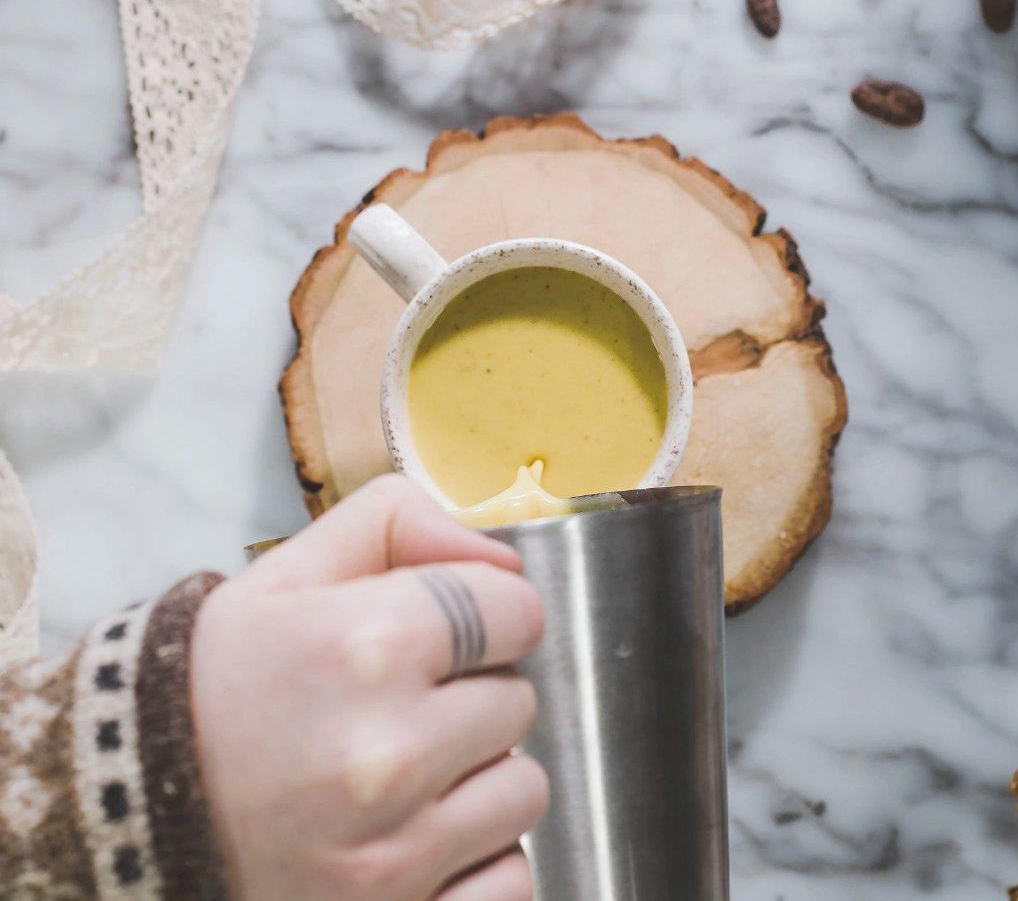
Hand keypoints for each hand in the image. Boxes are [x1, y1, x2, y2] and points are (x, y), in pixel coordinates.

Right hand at [191, 475, 547, 900]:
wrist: (125, 809)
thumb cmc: (219, 681)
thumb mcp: (289, 572)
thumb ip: (397, 522)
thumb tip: (501, 556)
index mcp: (367, 645)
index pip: (517, 610)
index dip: (489, 612)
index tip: (453, 630)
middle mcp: (387, 753)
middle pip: (519, 700)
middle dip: (473, 691)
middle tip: (402, 703)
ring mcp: (392, 856)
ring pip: (523, 792)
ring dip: (478, 776)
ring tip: (403, 772)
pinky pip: (510, 878)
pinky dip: (474, 859)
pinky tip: (410, 835)